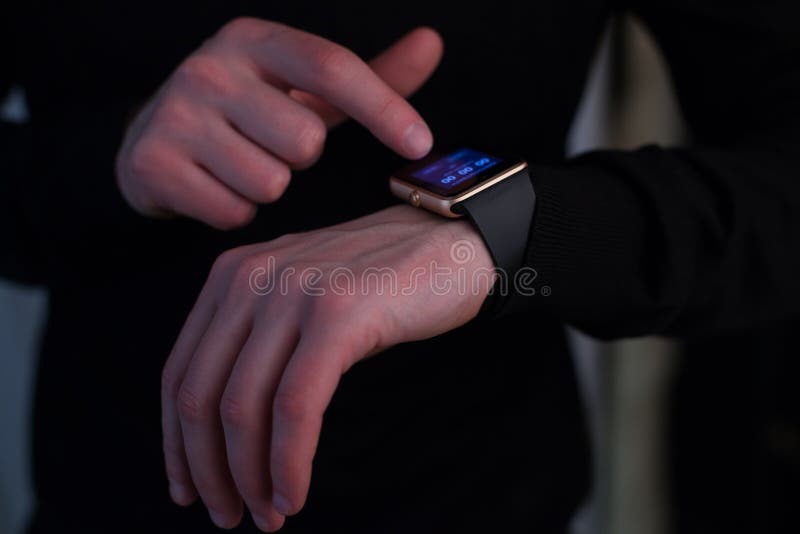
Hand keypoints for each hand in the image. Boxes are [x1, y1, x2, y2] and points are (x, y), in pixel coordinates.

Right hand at [116, 19, 441, 228]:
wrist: (151, 137)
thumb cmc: (246, 111)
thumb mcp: (303, 87)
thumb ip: (370, 75)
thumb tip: (432, 43)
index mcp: (253, 40)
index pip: (332, 68)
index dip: (383, 108)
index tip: (420, 143)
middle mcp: (210, 68)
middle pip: (306, 142)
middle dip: (300, 156)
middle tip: (269, 143)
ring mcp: (176, 114)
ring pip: (272, 183)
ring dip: (268, 186)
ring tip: (239, 163)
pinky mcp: (154, 162)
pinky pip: (235, 212)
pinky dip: (236, 210)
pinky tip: (215, 185)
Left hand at [161, 205, 494, 530]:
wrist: (450, 244)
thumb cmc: (379, 283)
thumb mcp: (300, 298)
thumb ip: (259, 341)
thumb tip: (228, 434)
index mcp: (231, 276)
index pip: (178, 374)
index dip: (175, 446)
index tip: (187, 492)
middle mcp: (250, 279)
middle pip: (200, 397)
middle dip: (208, 472)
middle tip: (229, 517)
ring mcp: (291, 292)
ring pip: (242, 408)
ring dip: (249, 478)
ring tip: (268, 516)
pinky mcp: (336, 314)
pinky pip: (295, 407)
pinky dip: (288, 463)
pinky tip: (294, 494)